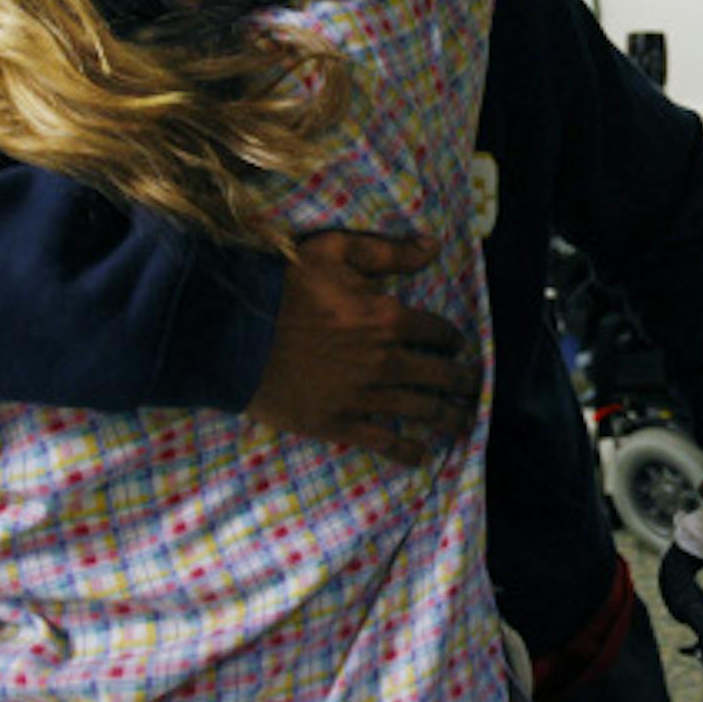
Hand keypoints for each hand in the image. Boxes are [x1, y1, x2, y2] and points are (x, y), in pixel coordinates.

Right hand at [244, 232, 479, 463]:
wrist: (229, 332)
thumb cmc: (281, 285)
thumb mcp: (334, 250)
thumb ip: (388, 251)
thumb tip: (434, 246)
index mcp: (388, 317)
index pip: (438, 332)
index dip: (451, 340)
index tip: (456, 346)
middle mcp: (385, 361)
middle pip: (441, 376)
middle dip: (463, 382)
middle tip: (472, 387)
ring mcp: (363, 396)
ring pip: (422, 411)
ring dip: (450, 418)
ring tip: (464, 422)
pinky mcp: (338, 424)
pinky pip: (384, 442)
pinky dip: (407, 451)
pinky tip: (421, 456)